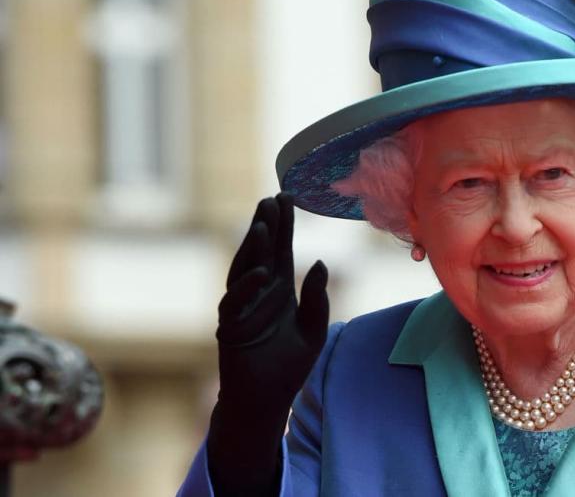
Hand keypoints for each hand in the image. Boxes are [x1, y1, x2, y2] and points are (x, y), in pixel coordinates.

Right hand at [207, 192, 328, 495]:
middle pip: (262, 254)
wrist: (267, 400)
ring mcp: (242, 308)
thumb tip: (322, 263)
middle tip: (272, 199)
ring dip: (254, 248)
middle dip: (266, 226)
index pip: (282, 250)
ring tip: (265, 223)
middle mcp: (259, 293)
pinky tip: (263, 271)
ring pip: (245, 270)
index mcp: (280, 290)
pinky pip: (236, 302)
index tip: (287, 196)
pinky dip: (248, 287)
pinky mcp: (231, 328)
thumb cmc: (290, 365)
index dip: (284, 225)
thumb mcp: (314, 330)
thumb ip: (318, 299)